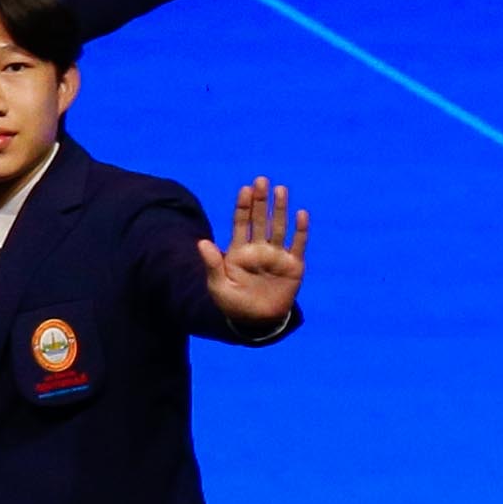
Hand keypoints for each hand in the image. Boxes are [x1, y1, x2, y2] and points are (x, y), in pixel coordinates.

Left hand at [200, 176, 309, 323]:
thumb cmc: (233, 305)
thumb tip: (201, 242)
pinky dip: (300, 230)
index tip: (245, 189)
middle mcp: (259, 249)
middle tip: (262, 180)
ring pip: (279, 227)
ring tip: (280, 189)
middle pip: (260, 220)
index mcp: (239, 251)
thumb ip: (212, 264)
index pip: (241, 223)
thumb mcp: (218, 286)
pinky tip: (301, 214)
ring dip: (280, 209)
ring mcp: (276, 256)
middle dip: (261, 201)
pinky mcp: (293, 266)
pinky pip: (298, 245)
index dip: (243, 206)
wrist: (257, 323)